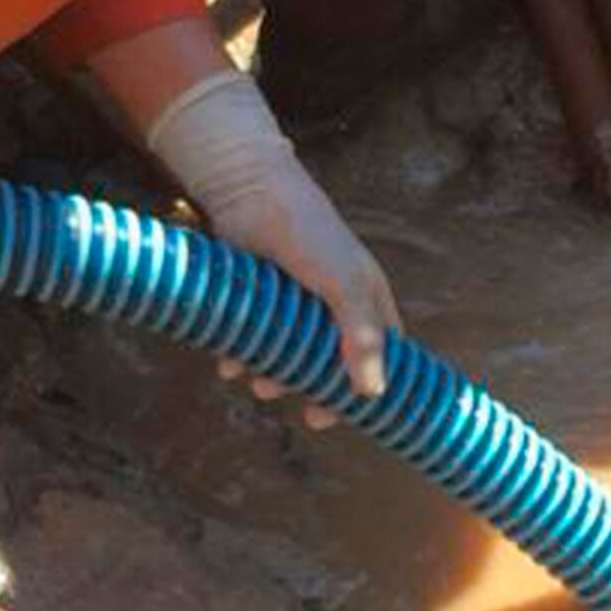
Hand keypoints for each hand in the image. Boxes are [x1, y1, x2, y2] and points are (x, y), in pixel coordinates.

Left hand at [140, 68, 400, 416]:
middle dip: (318, 390)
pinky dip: (242, 357)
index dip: (371, 386)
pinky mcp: (259, 299)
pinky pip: (254, 340)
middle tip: (308, 417)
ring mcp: (295, 304)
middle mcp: (334, 306)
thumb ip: (360, 337)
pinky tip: (229, 365)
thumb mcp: (344, 286)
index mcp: (366, 300)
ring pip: (290, 356)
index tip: (354, 415)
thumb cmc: (311, 235)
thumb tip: (373, 393)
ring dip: (276, 377)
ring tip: (258, 385)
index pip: (382, 354)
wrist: (251, 194)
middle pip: (334, 363)